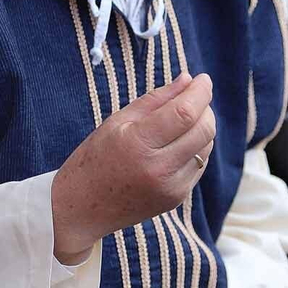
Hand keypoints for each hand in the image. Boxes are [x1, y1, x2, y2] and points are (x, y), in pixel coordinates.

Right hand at [51, 73, 214, 262]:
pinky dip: (195, 149)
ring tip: (181, 122)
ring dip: (201, 128)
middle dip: (205, 108)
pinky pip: (198, 165)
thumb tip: (188, 79)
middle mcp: (159, 168)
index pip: (185, 112)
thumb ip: (155, 99)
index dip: (200, 92)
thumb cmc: (95, 158)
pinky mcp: (176, 198)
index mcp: (138, 143)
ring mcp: (171, 187)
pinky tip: (175, 145)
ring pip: (206, 148)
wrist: (82, 209)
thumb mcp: (117, 121)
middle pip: (204, 130)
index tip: (203, 79)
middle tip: (194, 97)